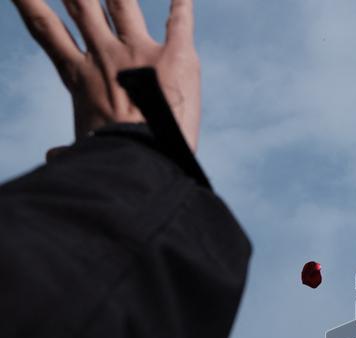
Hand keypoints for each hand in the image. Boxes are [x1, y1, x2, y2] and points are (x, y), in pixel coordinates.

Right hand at [12, 0, 200, 151]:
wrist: (145, 160)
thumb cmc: (112, 159)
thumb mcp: (85, 150)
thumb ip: (70, 149)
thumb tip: (53, 158)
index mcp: (79, 76)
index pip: (45, 29)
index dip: (29, 3)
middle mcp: (105, 55)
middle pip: (81, 5)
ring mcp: (140, 52)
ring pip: (122, 3)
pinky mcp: (177, 57)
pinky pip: (180, 22)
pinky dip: (182, 4)